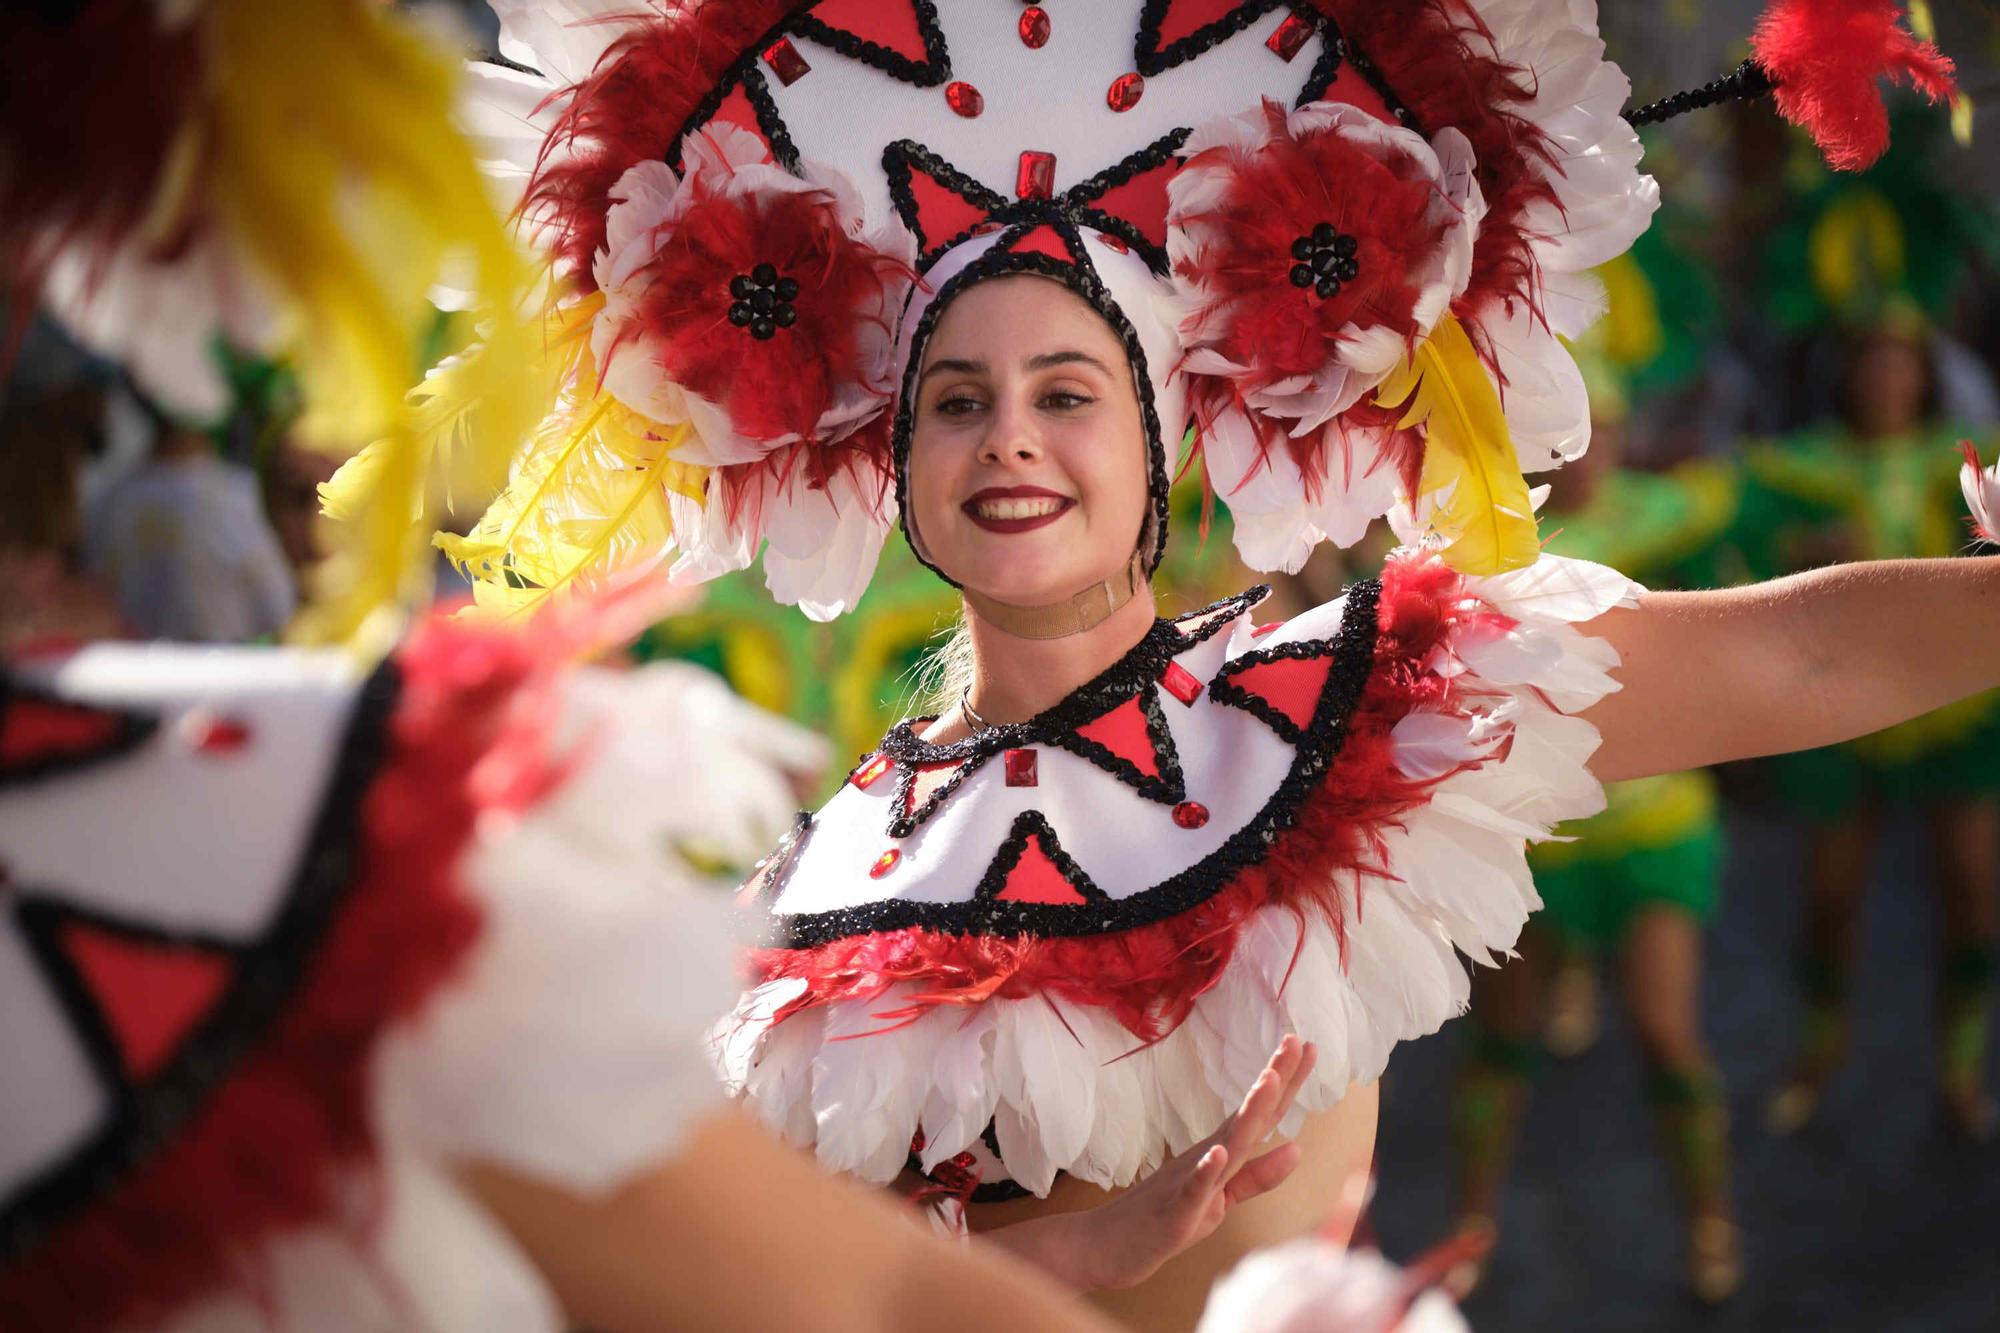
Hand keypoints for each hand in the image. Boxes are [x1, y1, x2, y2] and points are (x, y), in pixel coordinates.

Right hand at [1070, 1034, 1318, 1290]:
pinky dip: (1205, 1171)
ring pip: (1226, 1144)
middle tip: (1296, 1039)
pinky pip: (1192, 1189)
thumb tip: (1297, 1148)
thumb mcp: (1221, 1199)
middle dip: (1274, 1079)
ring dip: (1249, 1113)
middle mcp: (1208, 1156)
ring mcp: (1190, 1181)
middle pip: (1249, 1116)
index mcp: (1221, 1152)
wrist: (1107, 1245)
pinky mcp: (1175, 1211)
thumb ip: (1257, 1176)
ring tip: (1269, 1080)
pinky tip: (1216, 1153)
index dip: (1287, 1081)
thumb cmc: (1167, 1217)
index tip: (1308, 1044)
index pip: (1262, 1113)